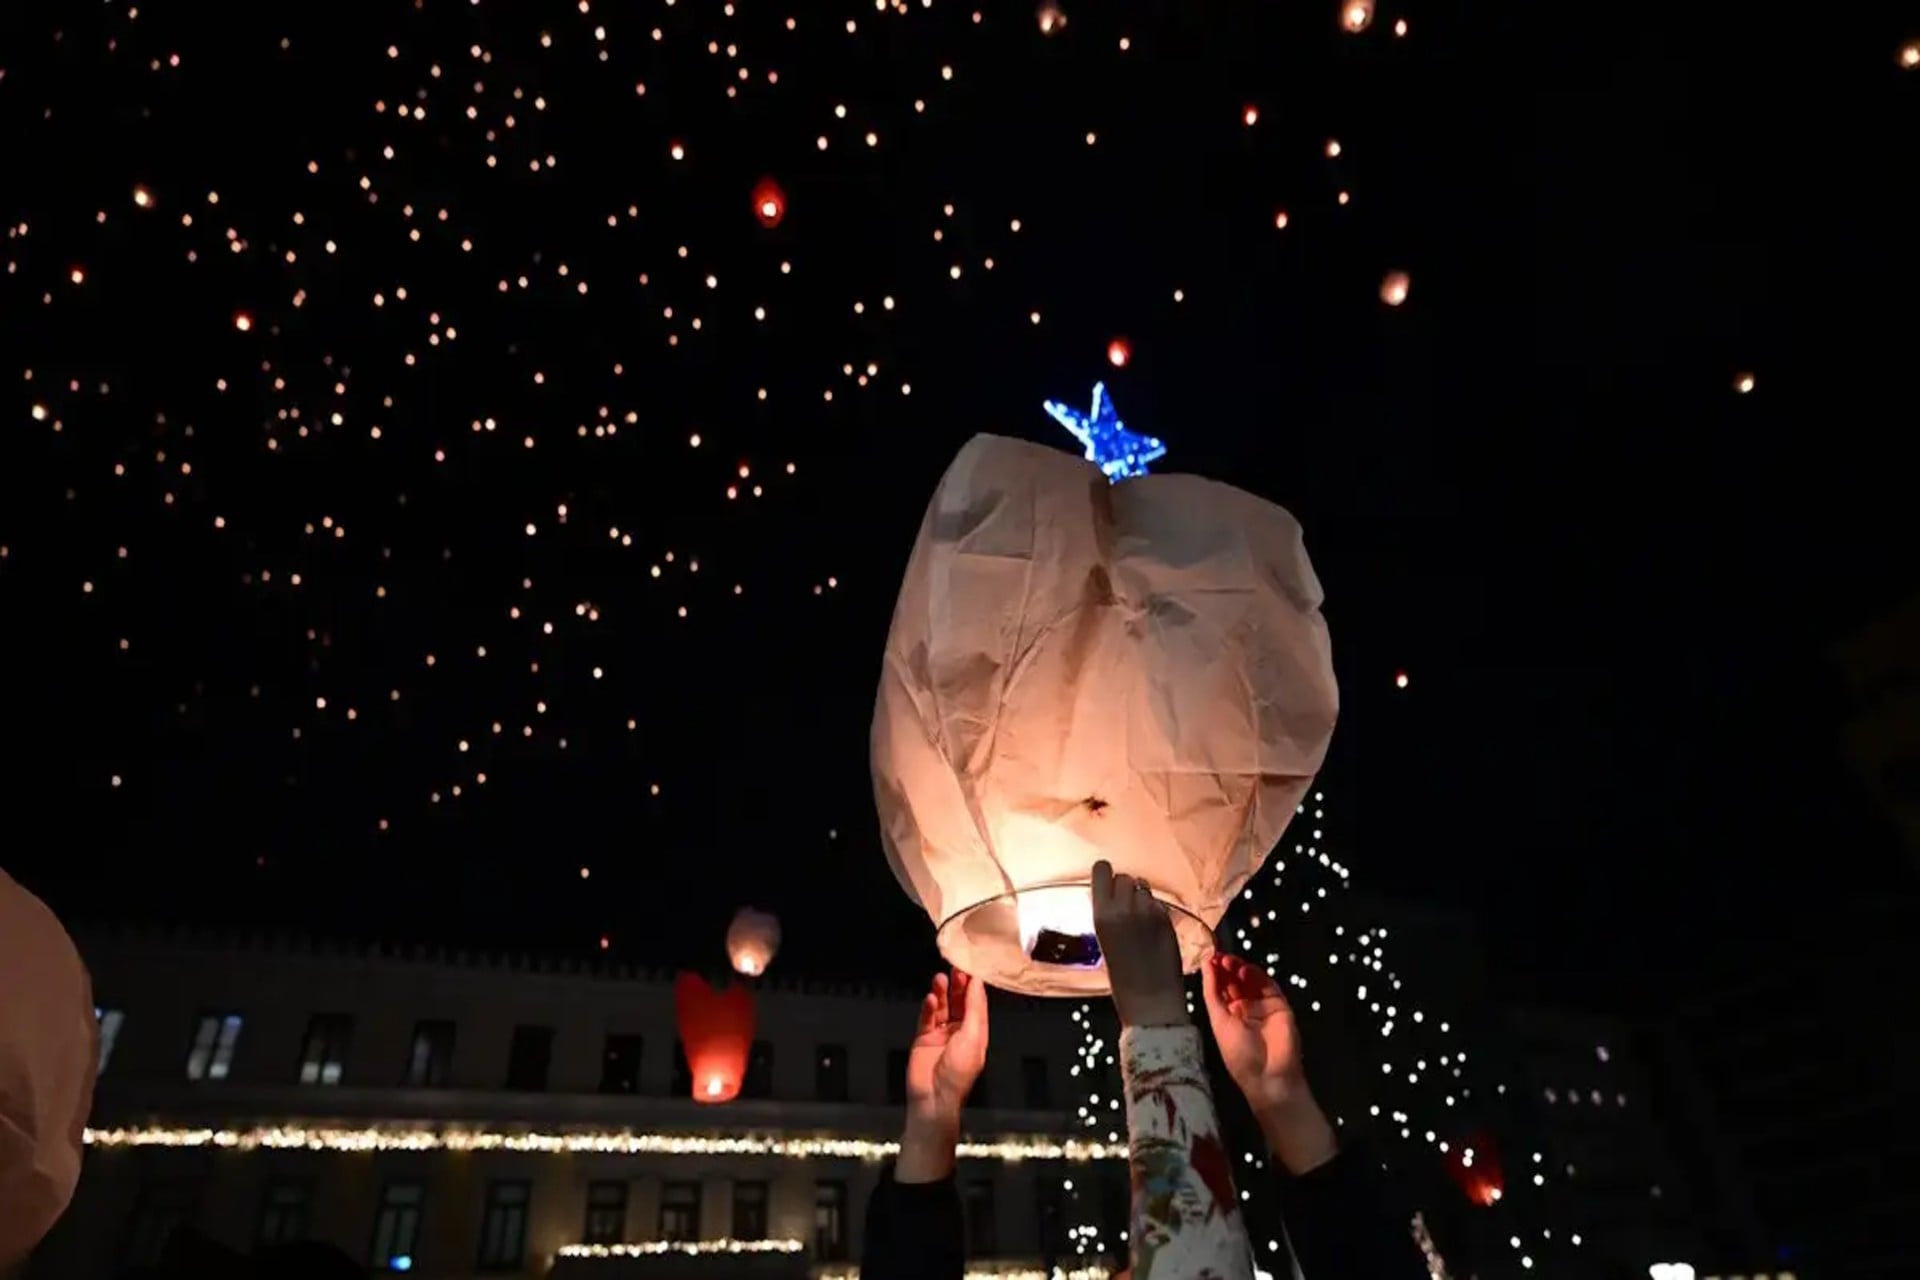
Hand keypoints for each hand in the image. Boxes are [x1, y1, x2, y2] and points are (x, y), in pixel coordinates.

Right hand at [897, 970, 987, 1181]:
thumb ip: (974, 1009)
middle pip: (960, 1002)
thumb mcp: (973, 1037)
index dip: (974, 985)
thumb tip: (976, 984)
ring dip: (942, 992)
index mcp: (977, 1033)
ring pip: (943, 1006)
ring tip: (939, 978)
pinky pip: (927, 1017)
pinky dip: (929, 1007)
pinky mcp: (924, 1038)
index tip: (972, 965)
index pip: (977, 1003)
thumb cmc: (958, 1073)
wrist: (933, 1098)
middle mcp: (960, 1032)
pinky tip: (931, 1000)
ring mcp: (941, 1035)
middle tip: (955, 966)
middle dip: (958, 984)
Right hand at [1090, 860, 1187, 1027]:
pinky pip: (1158, 903)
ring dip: (1141, 898)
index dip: (1106, 876)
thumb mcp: (1105, 941)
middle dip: (1125, 889)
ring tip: (1140, 920)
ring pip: (1143, 887)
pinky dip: (1155, 911)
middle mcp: (1124, 908)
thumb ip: (1107, 915)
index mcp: (1102, 914)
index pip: (1102, 869)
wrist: (1151, 999)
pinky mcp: (1167, 919)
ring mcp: (1147, 911)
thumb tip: (1109, 897)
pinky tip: (1154, 931)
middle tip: (1125, 909)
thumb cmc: (1123, 977)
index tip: (1107, 885)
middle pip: (1124, 877)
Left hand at [1202, 952, 1335, 1172]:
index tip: (1208, 958)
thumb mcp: (1219, 1021)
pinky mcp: (1280, 1005)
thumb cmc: (1239, 1053)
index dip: (1215, 973)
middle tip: (1218, 956)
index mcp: (1228, 1016)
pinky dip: (1257, 975)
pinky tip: (1244, 969)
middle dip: (1226, 968)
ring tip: (1228, 961)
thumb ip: (1212, 992)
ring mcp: (1263, 1007)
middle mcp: (1245, 1009)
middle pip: (1235, 981)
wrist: (1269, 1075)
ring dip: (1240, 969)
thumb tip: (1205, 965)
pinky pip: (1268, 986)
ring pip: (1252, 981)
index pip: (1221, 988)